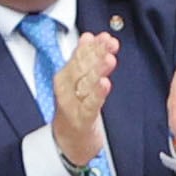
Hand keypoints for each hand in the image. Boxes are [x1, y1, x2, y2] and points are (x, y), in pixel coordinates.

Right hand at [49, 30, 116, 169]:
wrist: (68, 139)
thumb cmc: (75, 107)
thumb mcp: (78, 81)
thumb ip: (84, 58)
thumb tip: (90, 36)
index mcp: (66, 76)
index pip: (79, 57)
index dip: (92, 46)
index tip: (104, 36)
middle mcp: (66, 88)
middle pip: (82, 68)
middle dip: (97, 54)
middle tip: (109, 44)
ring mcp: (72, 104)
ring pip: (86, 84)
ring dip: (97, 70)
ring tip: (109, 59)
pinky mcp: (81, 119)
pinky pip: (90, 105)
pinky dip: (97, 94)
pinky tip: (105, 84)